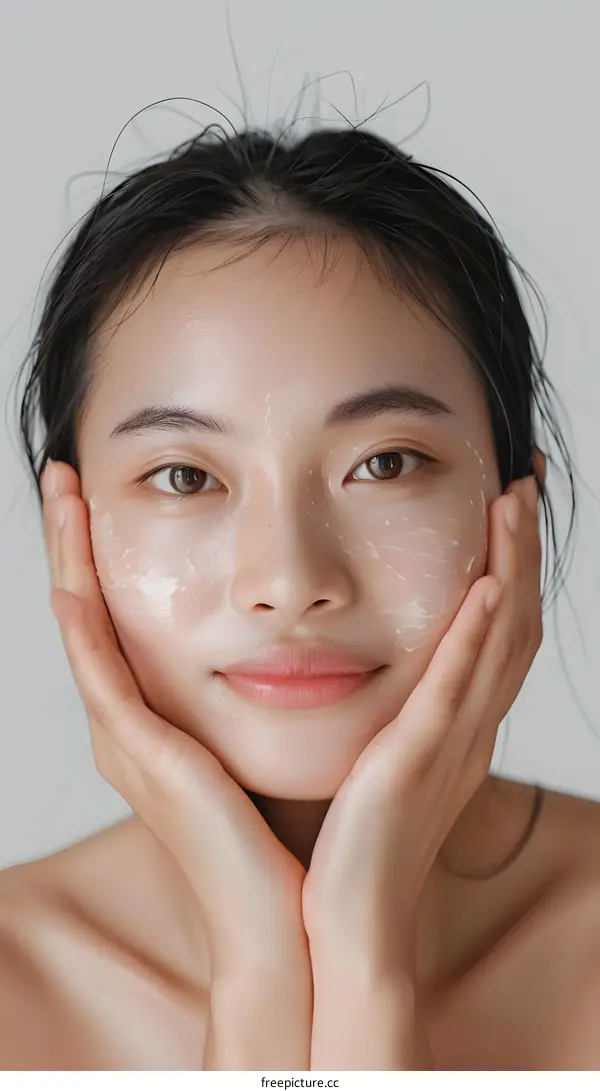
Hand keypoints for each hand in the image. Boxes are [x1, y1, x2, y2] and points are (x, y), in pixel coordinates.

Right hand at [41, 460, 306, 978]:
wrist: (292, 919)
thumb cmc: (288, 830)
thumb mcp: (267, 738)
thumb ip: (266, 688)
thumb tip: (298, 634)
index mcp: (156, 720)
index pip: (115, 617)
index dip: (101, 554)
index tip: (100, 490)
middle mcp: (129, 728)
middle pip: (86, 613)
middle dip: (71, 542)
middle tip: (62, 474)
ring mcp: (129, 745)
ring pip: (83, 634)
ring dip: (69, 563)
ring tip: (63, 496)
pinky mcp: (146, 764)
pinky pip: (103, 684)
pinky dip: (85, 633)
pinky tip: (73, 586)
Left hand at [302, 476, 541, 968]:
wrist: (349, 926)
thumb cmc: (353, 847)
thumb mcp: (377, 763)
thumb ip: (384, 714)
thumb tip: (356, 662)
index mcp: (457, 725)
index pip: (497, 631)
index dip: (511, 565)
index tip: (505, 503)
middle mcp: (468, 728)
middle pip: (514, 622)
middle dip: (521, 548)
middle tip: (523, 480)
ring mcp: (450, 744)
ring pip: (498, 641)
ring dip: (510, 568)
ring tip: (512, 502)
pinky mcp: (418, 762)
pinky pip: (457, 688)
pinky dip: (476, 635)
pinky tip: (486, 585)